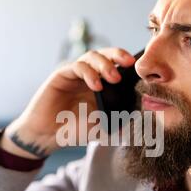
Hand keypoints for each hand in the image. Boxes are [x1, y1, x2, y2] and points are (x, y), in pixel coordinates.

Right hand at [0, 48, 135, 158]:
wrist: (48, 136)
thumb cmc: (74, 131)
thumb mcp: (102, 126)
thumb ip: (116, 118)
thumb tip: (137, 112)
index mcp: (102, 85)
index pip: (118, 66)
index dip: (128, 64)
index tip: (141, 68)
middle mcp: (90, 75)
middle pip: (106, 55)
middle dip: (119, 55)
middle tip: (130, 63)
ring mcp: (76, 74)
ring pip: (92, 56)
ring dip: (105, 64)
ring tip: (114, 77)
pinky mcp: (62, 75)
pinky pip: (78, 66)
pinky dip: (89, 73)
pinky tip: (96, 86)